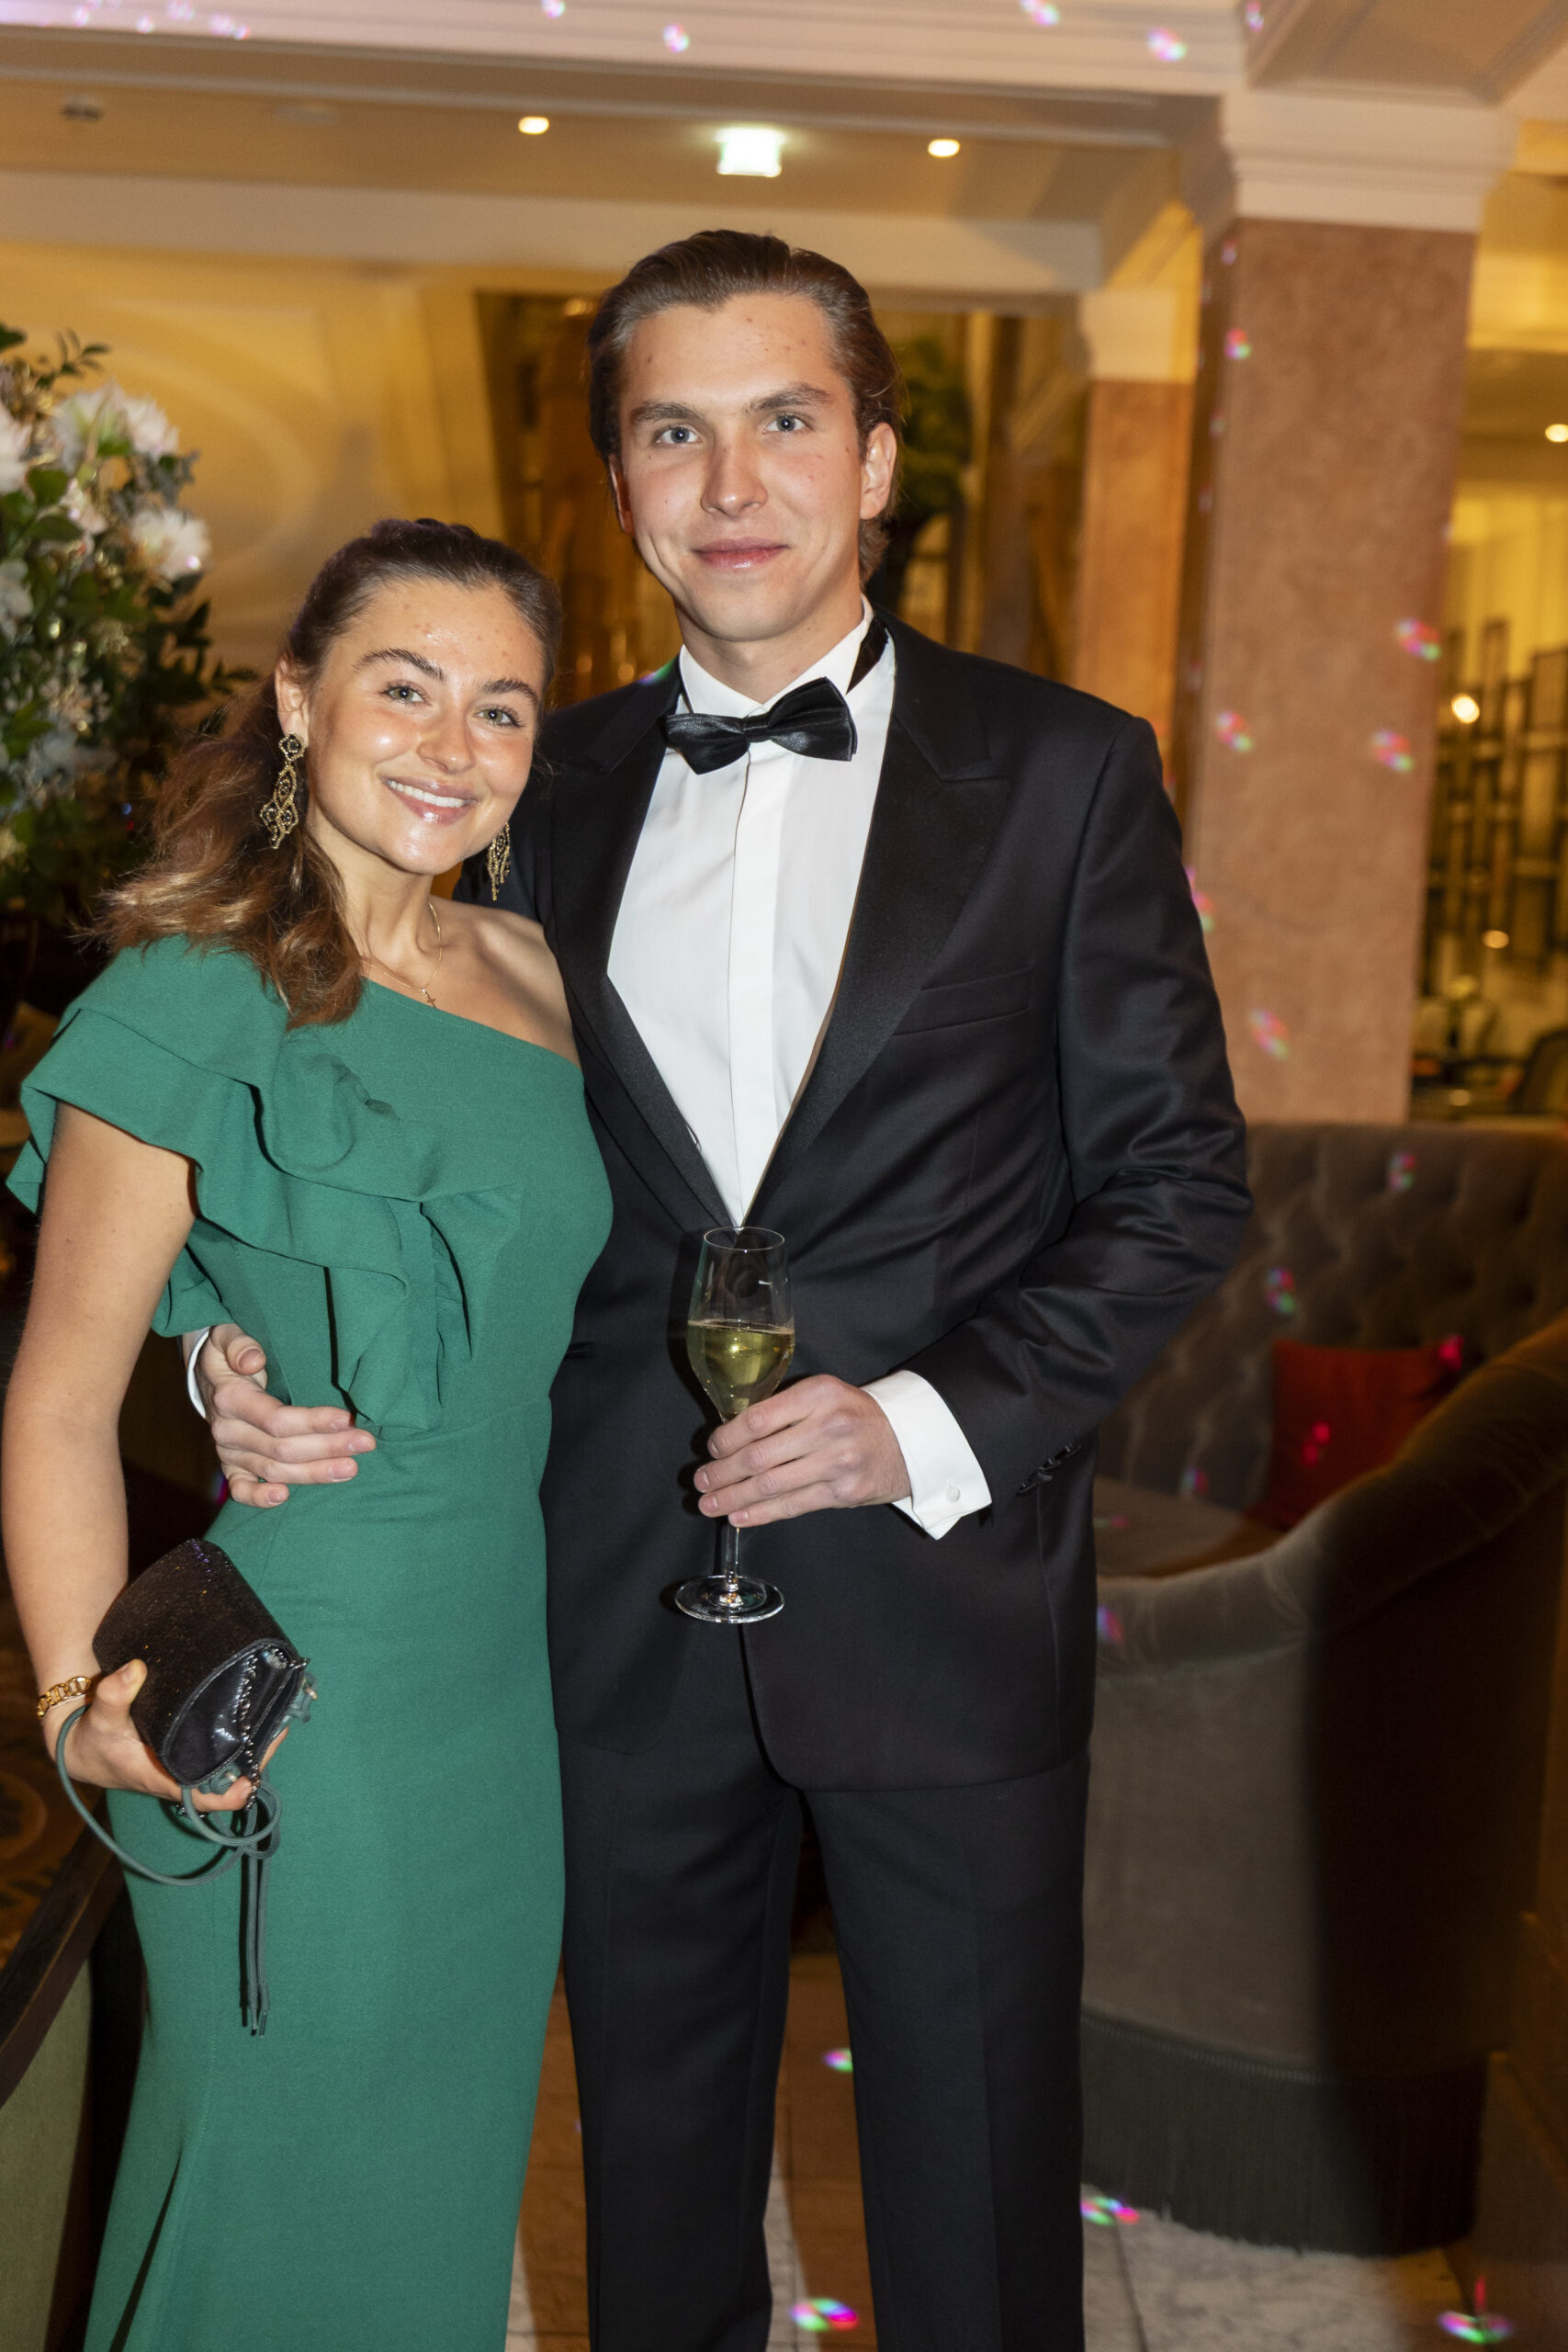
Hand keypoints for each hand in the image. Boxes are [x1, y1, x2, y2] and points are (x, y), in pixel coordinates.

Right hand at [50, 1660, 283, 1811]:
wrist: (84, 1745)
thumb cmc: (95, 1740)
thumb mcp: (101, 1719)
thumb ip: (114, 1696)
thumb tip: (136, 1669)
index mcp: (168, 1780)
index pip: (210, 1798)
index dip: (236, 1791)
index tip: (255, 1775)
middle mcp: (186, 1776)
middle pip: (233, 1774)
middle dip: (257, 1752)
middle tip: (279, 1722)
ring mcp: (191, 1762)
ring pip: (231, 1758)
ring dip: (254, 1739)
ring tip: (277, 1708)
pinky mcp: (191, 1747)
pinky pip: (222, 1743)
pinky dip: (240, 1728)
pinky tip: (256, 1704)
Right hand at [194, 1323, 373, 1507]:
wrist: (207, 1375)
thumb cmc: (227, 1353)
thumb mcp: (227, 1337)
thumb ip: (239, 1344)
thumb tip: (254, 1361)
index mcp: (230, 1399)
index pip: (276, 1419)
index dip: (313, 1422)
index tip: (347, 1420)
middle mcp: (228, 1431)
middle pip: (282, 1449)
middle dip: (327, 1447)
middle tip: (365, 1444)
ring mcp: (228, 1452)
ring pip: (274, 1471)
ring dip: (313, 1473)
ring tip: (350, 1469)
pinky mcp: (230, 1466)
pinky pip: (240, 1489)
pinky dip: (259, 1499)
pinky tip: (285, 1498)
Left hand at [695, 1376, 911, 1527]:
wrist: (907, 1441)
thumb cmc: (854, 1416)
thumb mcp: (823, 1396)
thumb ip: (784, 1409)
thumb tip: (730, 1437)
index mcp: (818, 1394)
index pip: (758, 1419)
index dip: (727, 1438)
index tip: (711, 1448)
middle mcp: (829, 1426)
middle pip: (760, 1456)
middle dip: (722, 1472)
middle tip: (700, 1481)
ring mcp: (838, 1462)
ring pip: (772, 1485)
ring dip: (733, 1498)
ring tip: (709, 1504)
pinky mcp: (844, 1493)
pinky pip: (793, 1506)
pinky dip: (761, 1514)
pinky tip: (739, 1517)